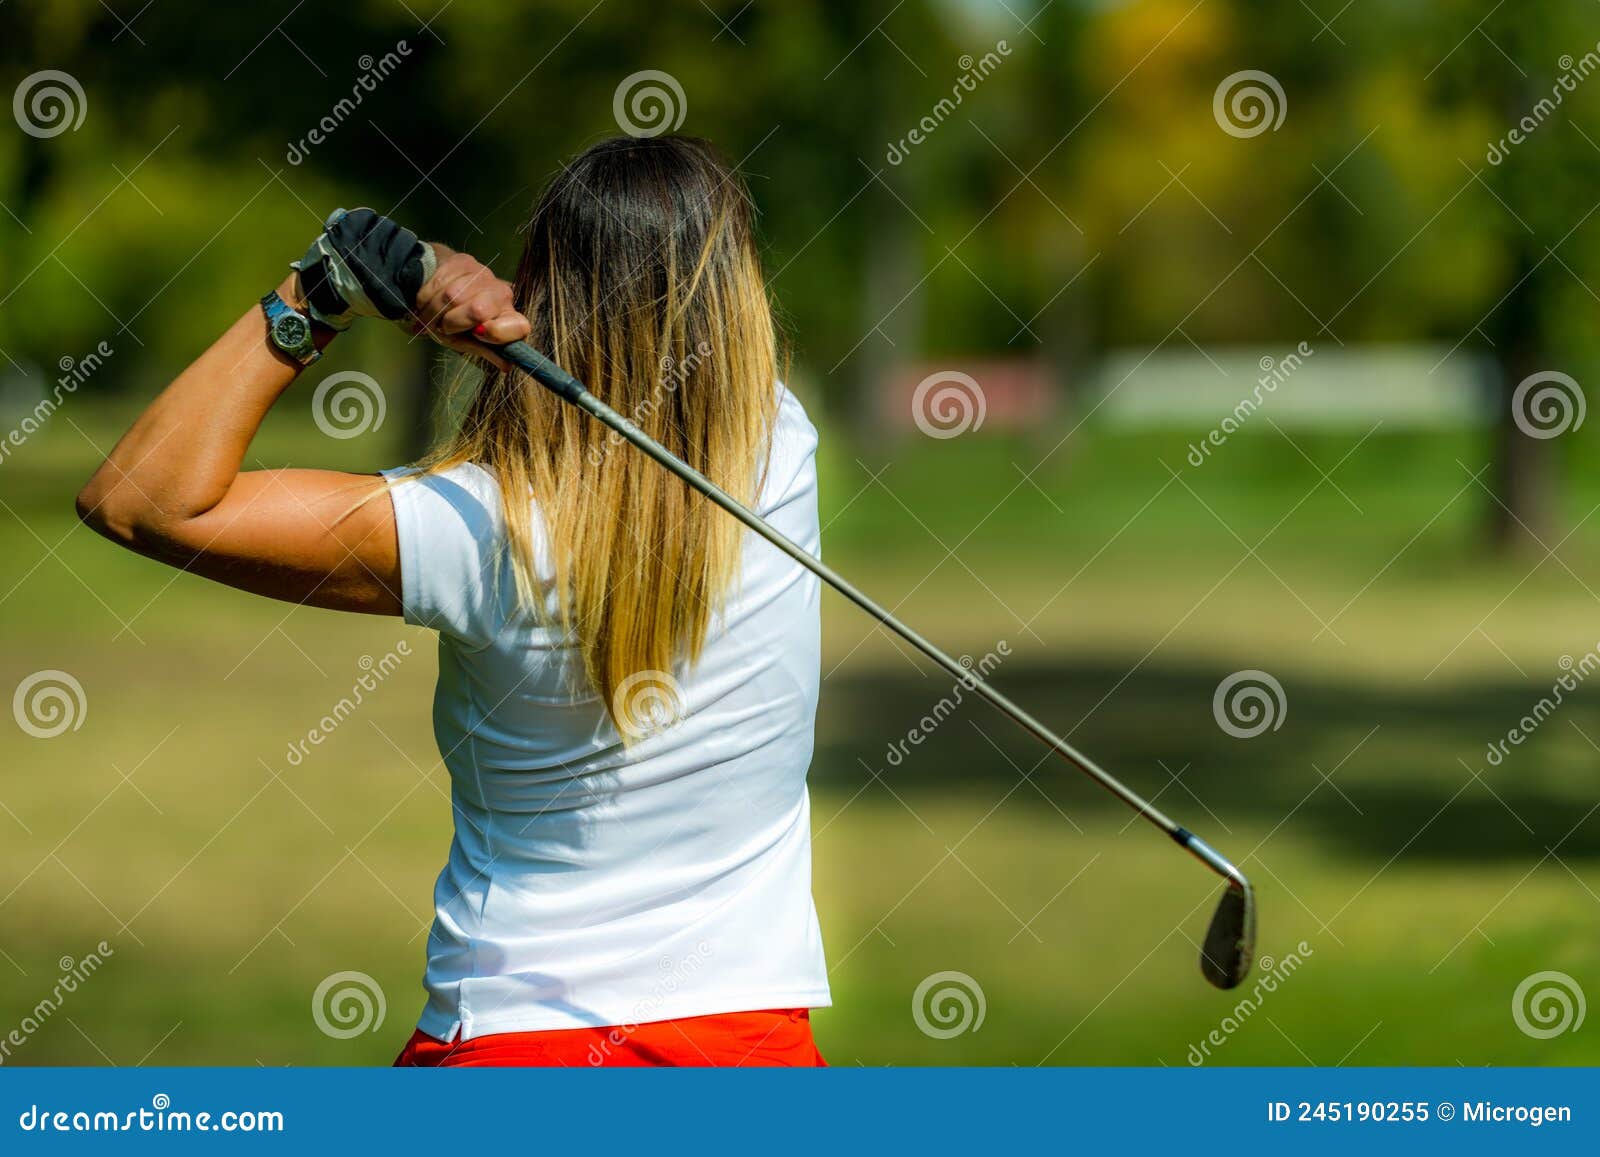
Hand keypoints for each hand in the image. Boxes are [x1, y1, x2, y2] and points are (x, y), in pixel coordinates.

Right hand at [412, 244, 530, 369]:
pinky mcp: (464, 261)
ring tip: (431, 317)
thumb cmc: (456, 322)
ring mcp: (484, 275)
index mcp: (509, 318)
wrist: (441, 290)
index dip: (496, 333)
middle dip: (451, 323)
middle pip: (477, 310)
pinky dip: (425, 297)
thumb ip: (486, 351)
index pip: (517, 326)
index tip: (477, 334)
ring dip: (433, 311)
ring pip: (452, 295)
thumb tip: (507, 366)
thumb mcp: (468, 341)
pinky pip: (438, 282)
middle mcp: (502, 294)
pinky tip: (426, 302)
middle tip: (443, 327)